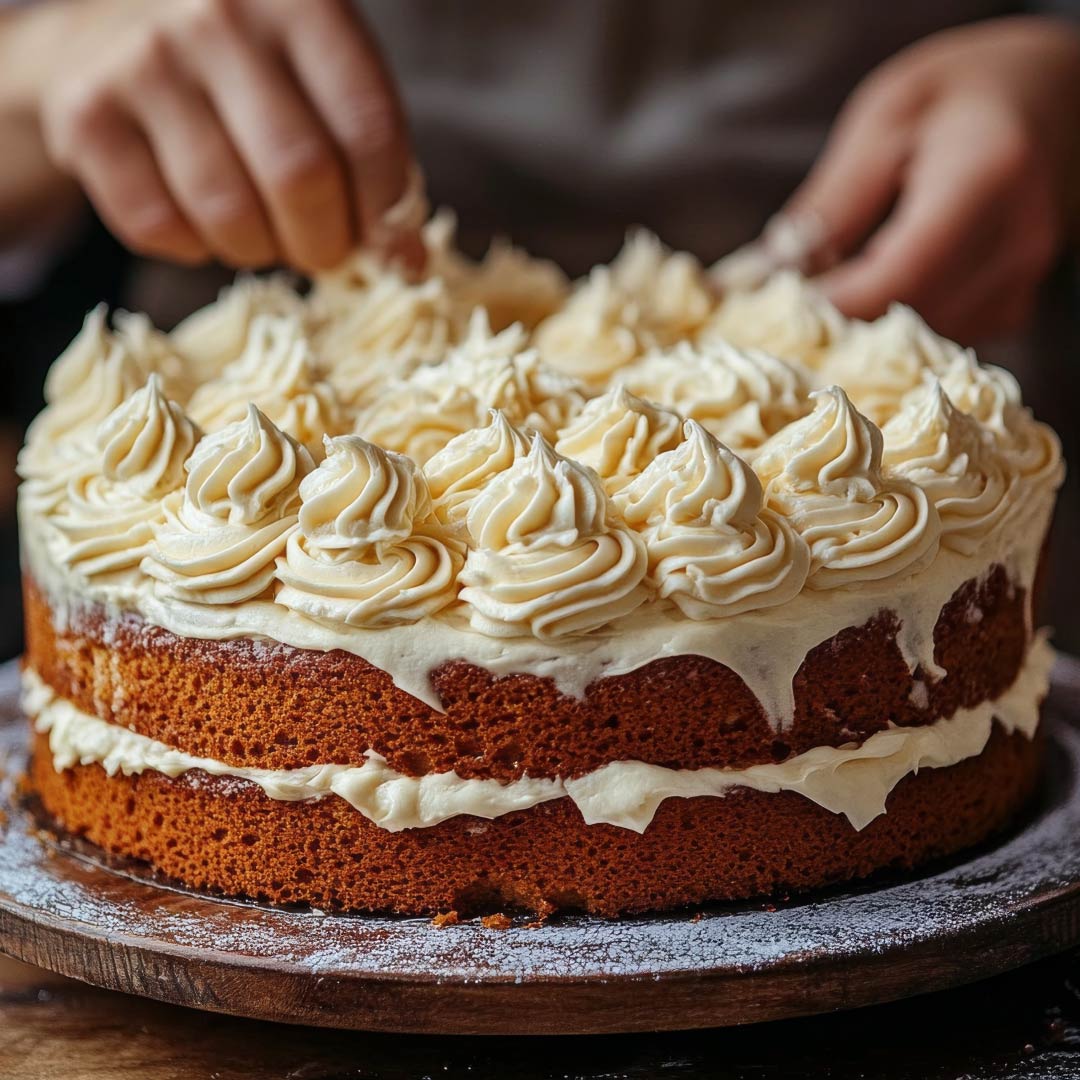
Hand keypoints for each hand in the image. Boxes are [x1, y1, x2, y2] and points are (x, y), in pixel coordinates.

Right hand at [29, 0, 418, 270]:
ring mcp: (143, 61)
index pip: (367, 129)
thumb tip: (404, 260)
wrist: (114, 31)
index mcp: (300, 0)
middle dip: (325, 242)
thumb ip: (370, 154)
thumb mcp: (322, 76)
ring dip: (259, 251)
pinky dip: (193, 247)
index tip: (392, 246)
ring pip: (229, 214)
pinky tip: (199, 217)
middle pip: (299, 176)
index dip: (388, 210)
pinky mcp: (86, 113)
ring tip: (263, 233)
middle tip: (324, 250)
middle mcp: (216, 15)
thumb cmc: (252, 69)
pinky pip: (159, 227)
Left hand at [785, 17, 1079, 341]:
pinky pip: (943, 337)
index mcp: (985, 179)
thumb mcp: (883, 121)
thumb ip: (833, 203)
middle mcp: (1017, 241)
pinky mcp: (1014, 303)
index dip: (831, 306)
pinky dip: (898, 330)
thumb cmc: (960, 95)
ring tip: (821, 298)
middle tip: (780, 312)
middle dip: (840, 324)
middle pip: (909, 319)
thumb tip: (766, 275)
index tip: (771, 311)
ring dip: (866, 331)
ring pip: (923, 341)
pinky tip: (867, 302)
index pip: (897, 279)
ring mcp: (1023, 279)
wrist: (1055, 94)